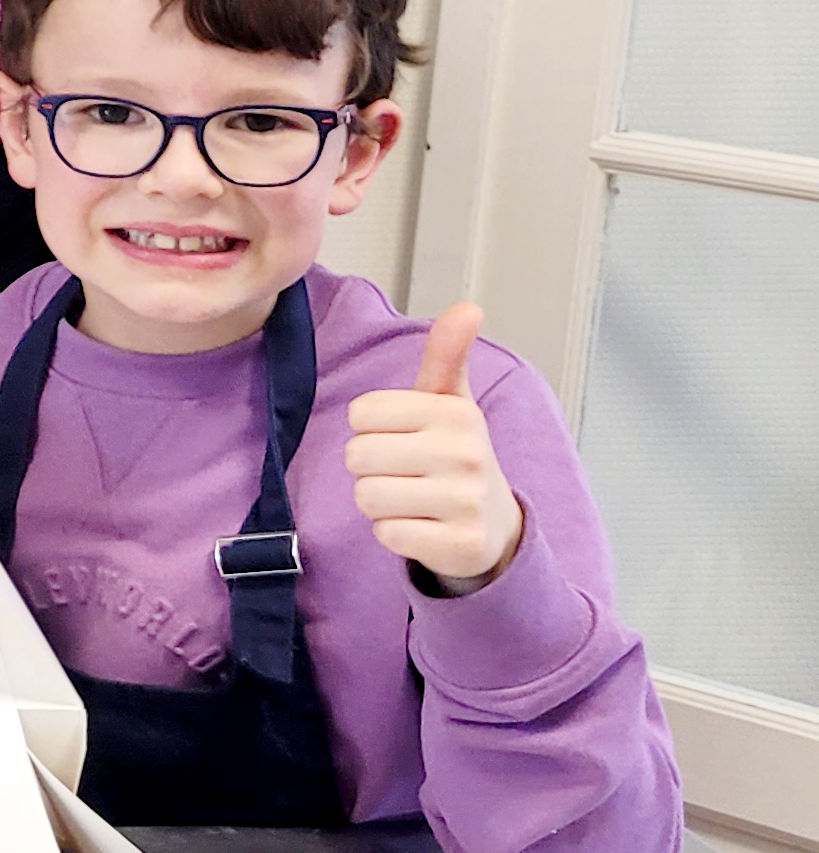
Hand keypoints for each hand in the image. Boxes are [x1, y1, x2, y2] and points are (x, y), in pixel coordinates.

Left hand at [344, 302, 523, 588]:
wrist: (495, 526)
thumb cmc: (456, 456)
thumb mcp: (451, 404)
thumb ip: (447, 356)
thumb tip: (468, 307)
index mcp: (456, 413)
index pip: (360, 414)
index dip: (371, 430)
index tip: (404, 438)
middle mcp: (466, 453)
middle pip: (357, 456)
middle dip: (371, 468)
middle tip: (407, 473)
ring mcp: (465, 501)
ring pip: (367, 496)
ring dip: (380, 502)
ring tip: (413, 499)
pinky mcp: (459, 545)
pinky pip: (386, 534)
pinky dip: (394, 534)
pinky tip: (423, 527)